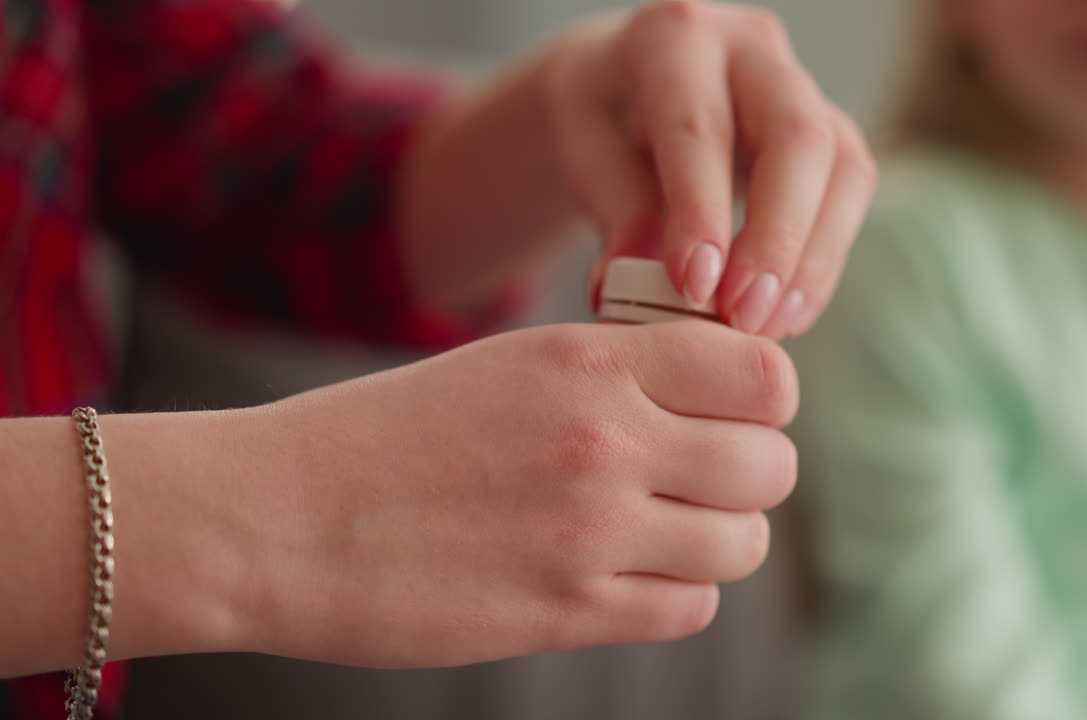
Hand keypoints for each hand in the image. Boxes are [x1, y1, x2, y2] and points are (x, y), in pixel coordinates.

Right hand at [238, 322, 797, 667]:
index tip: (727, 412)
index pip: (764, 376)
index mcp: (591, 360)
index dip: (761, 399)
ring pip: (742, 544)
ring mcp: (591, 532)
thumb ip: (618, 371)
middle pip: (771, 466)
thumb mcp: (509, 364)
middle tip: (696, 476)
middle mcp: (607, 440)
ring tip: (659, 529)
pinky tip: (622, 574)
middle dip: (747, 473)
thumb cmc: (388, 433)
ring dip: (715, 538)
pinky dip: (674, 593)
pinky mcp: (566, 613)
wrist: (277, 518)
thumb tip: (715, 390)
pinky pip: (690, 607)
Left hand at [544, 1, 876, 338]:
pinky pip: (850, 193)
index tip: (695, 288)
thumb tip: (631, 285)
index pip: (698, 126)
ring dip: (809, 259)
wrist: (631, 88)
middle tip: (743, 316)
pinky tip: (787, 312)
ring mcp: (802, 85)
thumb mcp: (584, 151)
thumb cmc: (603, 119)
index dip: (702, 211)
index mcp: (674, 36)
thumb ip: (615, 211)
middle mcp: (751, 46)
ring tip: (766, 326)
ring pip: (840, 166)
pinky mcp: (831, 130)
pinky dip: (821, 262)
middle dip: (775, 238)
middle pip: (796, 137)